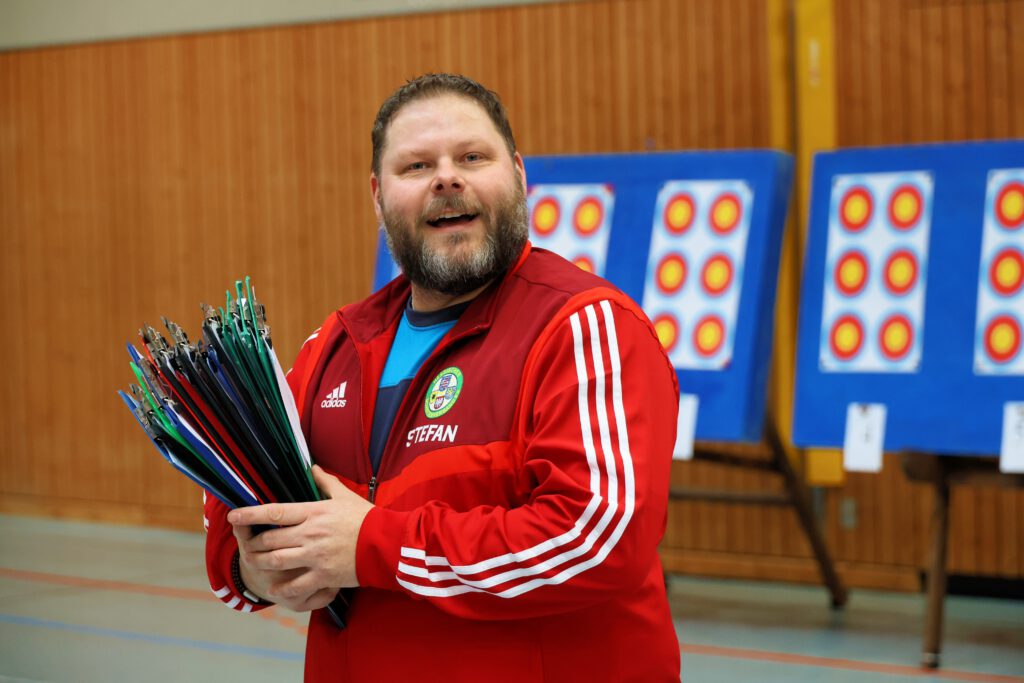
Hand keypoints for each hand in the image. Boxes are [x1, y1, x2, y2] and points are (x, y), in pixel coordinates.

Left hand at [228, 465, 373, 609]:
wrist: (385, 544)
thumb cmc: (367, 519)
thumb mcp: (346, 496)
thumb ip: (326, 482)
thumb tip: (313, 467)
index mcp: (314, 513)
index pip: (275, 512)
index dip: (251, 514)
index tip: (233, 515)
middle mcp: (310, 534)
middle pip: (270, 539)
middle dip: (254, 542)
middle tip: (248, 544)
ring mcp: (315, 557)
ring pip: (277, 561)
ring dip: (262, 562)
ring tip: (255, 562)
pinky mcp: (323, 576)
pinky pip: (295, 585)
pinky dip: (282, 589)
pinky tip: (275, 589)